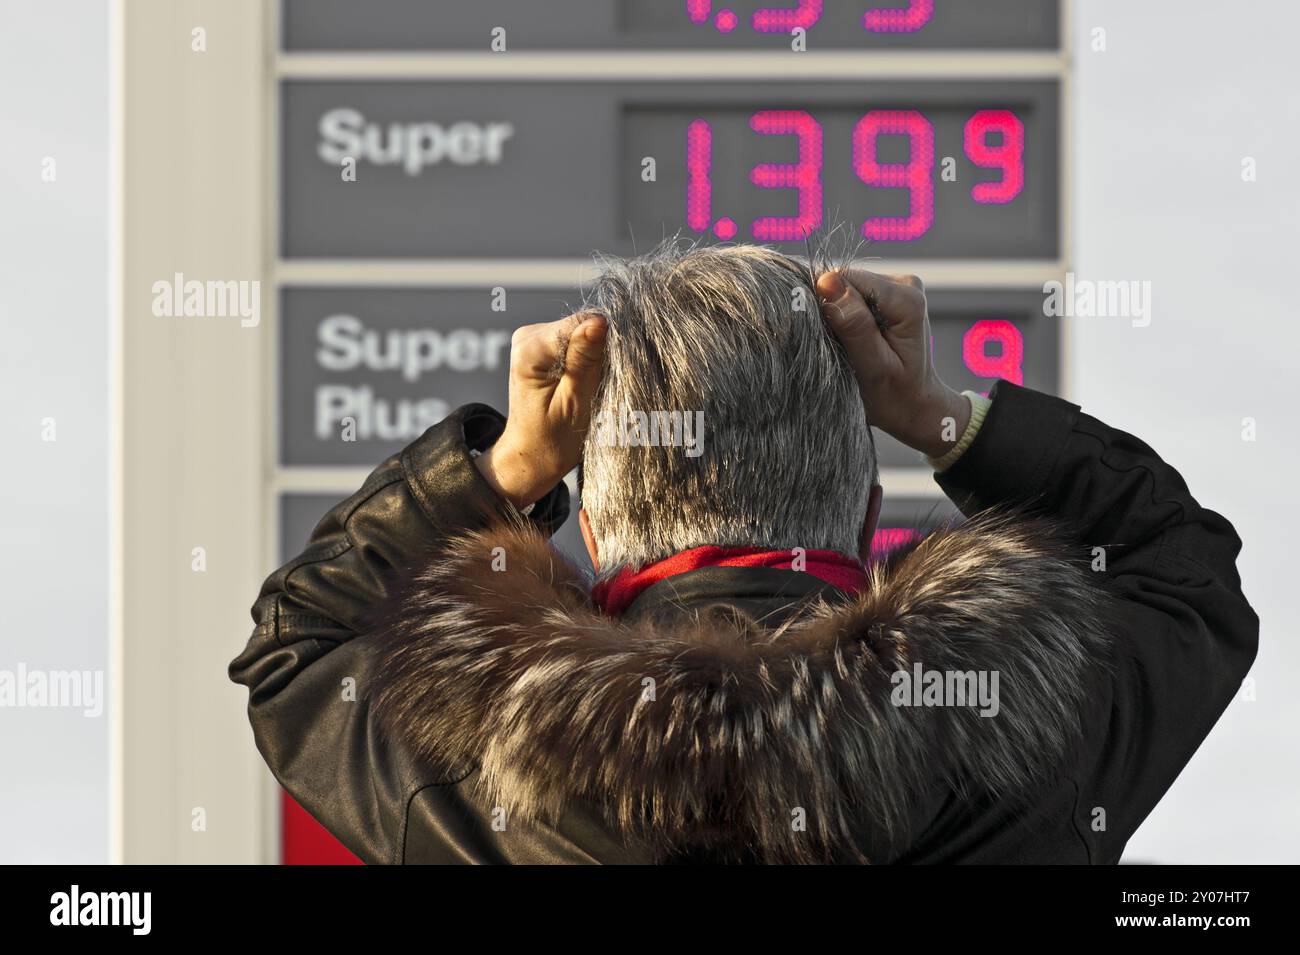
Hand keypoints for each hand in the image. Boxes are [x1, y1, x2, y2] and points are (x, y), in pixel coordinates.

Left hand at [475, 312, 607, 508]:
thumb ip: (586, 360)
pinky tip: (584, 381)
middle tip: (597, 387)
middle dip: (600, 351)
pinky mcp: (543, 344)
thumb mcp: (574, 403)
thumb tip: (600, 322)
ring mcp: (534, 338)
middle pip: (582, 325)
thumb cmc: (551, 439)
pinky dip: (587, 358)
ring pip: (582, 331)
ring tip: (590, 388)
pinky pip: (576, 339)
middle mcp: (528, 336)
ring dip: (595, 356)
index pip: (582, 324)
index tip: (608, 374)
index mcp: (531, 350)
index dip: (605, 344)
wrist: (532, 454)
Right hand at [815, 269, 969, 458]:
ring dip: (837, 316)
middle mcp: (906, 284)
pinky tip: (853, 340)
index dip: (827, 306)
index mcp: (906, 300)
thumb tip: (826, 283)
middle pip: (844, 280)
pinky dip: (844, 317)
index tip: (833, 340)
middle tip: (843, 348)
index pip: (844, 280)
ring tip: (849, 347)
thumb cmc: (894, 396)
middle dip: (833, 312)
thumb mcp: (872, 368)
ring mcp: (897, 285)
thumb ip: (854, 326)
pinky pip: (850, 294)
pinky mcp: (886, 292)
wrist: (915, 405)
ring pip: (844, 286)